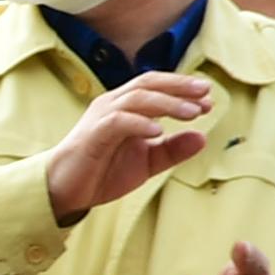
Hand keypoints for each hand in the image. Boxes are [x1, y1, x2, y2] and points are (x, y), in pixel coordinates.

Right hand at [42, 73, 213, 222]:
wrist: (65, 190)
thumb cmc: (102, 172)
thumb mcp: (146, 162)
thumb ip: (172, 150)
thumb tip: (203, 137)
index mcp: (125, 106)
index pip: (157, 86)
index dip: (183, 89)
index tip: (209, 100)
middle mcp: (113, 104)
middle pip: (149, 83)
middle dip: (179, 87)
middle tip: (206, 95)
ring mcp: (102, 117)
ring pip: (137, 98)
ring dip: (168, 104)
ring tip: (192, 114)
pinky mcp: (93, 134)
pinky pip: (119, 121)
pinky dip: (140, 123)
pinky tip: (159, 131)